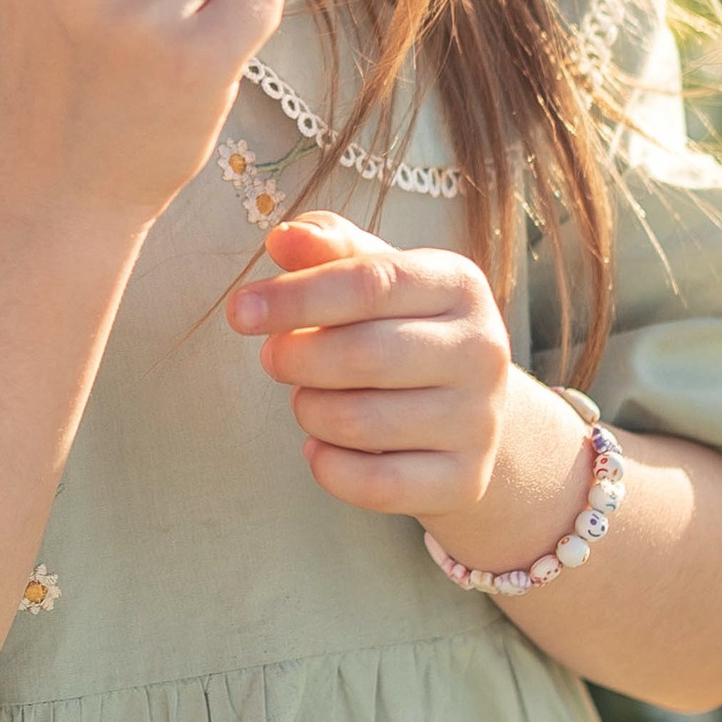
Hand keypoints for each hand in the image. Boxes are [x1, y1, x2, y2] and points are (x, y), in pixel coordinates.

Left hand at [230, 212, 586, 543]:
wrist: (465, 411)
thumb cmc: (400, 328)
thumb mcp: (374, 276)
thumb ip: (329, 248)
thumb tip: (284, 237)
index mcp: (460, 284)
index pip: (370, 283)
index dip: (296, 297)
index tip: (239, 312)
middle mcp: (482, 350)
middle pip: (364, 355)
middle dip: (296, 359)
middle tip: (274, 359)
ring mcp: (479, 420)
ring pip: (359, 422)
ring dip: (310, 411)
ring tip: (311, 398)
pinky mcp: (465, 480)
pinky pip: (373, 484)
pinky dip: (327, 467)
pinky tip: (321, 448)